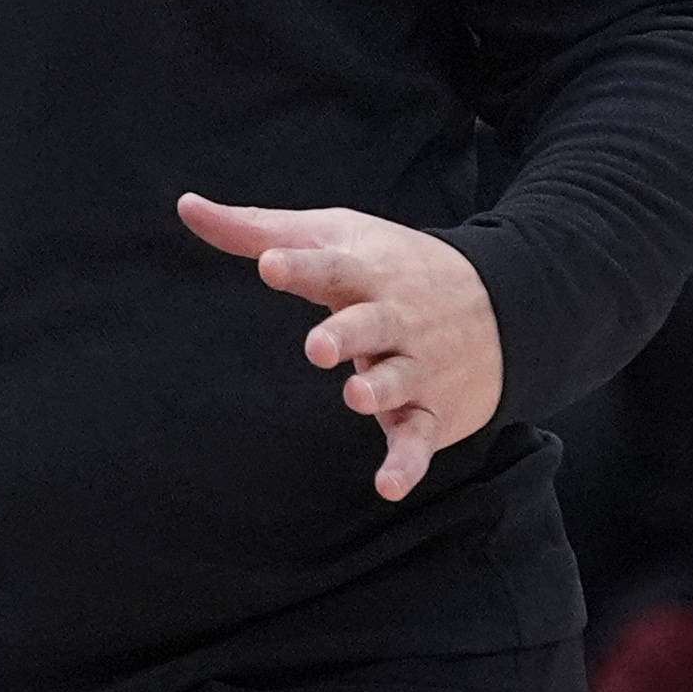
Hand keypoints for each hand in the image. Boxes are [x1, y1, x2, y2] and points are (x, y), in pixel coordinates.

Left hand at [177, 195, 499, 500]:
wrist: (506, 303)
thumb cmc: (394, 266)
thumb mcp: (331, 236)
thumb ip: (256, 231)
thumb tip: (186, 205)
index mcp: (366, 273)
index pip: (331, 267)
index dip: (300, 266)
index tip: (269, 264)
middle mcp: (395, 319)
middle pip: (370, 325)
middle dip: (347, 334)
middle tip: (318, 345)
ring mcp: (416, 366)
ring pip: (398, 380)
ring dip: (379, 389)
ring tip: (356, 393)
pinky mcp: (430, 412)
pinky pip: (418, 439)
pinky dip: (407, 463)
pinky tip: (388, 485)